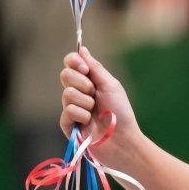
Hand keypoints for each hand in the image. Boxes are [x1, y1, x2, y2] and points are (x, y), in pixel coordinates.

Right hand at [59, 46, 139, 163]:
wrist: (123, 139)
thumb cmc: (121, 112)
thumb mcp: (110, 85)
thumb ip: (95, 68)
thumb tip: (82, 49)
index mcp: (90, 82)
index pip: (71, 64)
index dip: (74, 62)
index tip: (84, 68)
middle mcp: (79, 93)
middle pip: (65, 75)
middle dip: (81, 82)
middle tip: (94, 92)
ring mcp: (72, 108)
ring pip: (66, 93)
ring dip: (85, 101)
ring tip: (95, 111)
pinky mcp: (67, 124)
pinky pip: (67, 111)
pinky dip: (81, 114)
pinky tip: (88, 122)